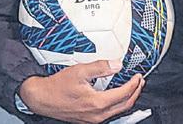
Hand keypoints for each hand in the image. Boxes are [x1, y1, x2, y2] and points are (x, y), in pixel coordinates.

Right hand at [19, 59, 144, 123]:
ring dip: (127, 98)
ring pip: (118, 111)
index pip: (124, 94)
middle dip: (135, 92)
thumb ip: (100, 67)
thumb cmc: (57, 86)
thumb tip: (117, 64)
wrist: (42, 98)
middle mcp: (97, 114)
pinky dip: (117, 103)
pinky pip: (109, 113)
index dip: (134, 84)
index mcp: (97, 103)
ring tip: (132, 87)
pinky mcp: (89, 119)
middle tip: (140, 81)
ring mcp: (93, 119)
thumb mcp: (79, 71)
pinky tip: (116, 95)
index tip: (138, 75)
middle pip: (124, 105)